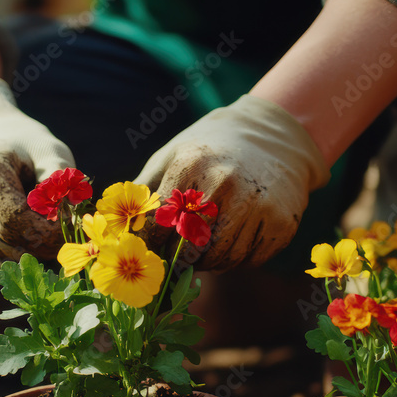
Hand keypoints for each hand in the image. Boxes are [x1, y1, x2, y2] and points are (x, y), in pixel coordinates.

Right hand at [0, 75, 73, 264]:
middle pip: (7, 239)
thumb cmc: (24, 142)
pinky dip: (20, 251)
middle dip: (43, 244)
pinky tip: (38, 239)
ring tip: (57, 236)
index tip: (71, 225)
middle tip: (70, 237)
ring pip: (2, 253)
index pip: (13, 218)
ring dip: (34, 252)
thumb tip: (72, 212)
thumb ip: (60, 179)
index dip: (44, 230)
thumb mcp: (48, 149)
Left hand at [135, 95, 329, 270]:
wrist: (274, 134)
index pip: (158, 226)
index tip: (147, 252)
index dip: (149, 245)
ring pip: (220, 261)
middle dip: (178, 259)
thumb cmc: (210, 150)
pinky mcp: (282, 223)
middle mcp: (225, 185)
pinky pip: (249, 261)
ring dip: (208, 262)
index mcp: (191, 166)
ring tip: (205, 245)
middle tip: (175, 256)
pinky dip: (237, 258)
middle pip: (188, 249)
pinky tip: (235, 237)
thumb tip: (115, 230)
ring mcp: (257, 205)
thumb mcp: (171, 156)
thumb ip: (143, 192)